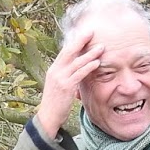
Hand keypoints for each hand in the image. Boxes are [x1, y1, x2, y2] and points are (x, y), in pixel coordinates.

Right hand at [34, 24, 103, 138]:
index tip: (84, 34)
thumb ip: (67, 76)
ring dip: (90, 54)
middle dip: (81, 40)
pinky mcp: (65, 87)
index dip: (75, 42)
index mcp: (53, 69)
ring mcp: (60, 78)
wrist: (48, 117)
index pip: (65, 52)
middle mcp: (55, 71)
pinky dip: (88, 67)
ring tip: (101, 47)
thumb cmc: (55, 103)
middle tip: (91, 31)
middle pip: (69, 51)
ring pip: (76, 62)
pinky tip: (97, 63)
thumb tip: (77, 70)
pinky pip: (79, 74)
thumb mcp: (59, 86)